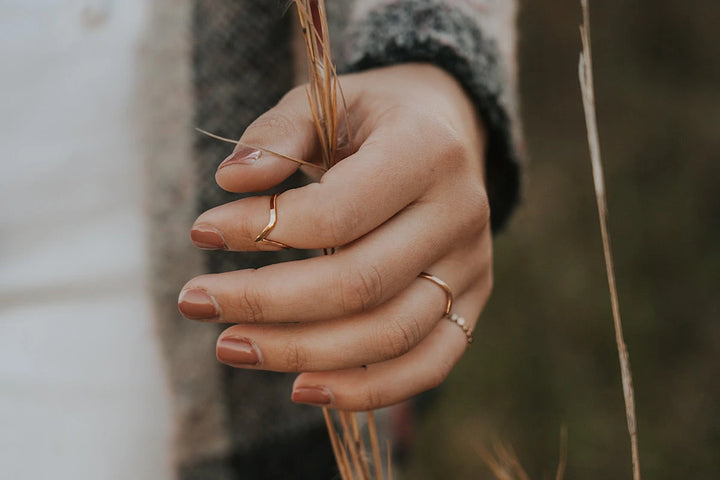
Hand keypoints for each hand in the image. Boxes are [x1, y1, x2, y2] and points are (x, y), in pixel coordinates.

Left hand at [178, 63, 492, 410]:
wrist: (448, 134)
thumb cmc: (375, 119)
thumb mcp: (326, 101)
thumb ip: (278, 134)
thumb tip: (233, 183)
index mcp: (426, 152)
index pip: (337, 213)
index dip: (263, 231)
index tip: (203, 231)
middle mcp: (459, 215)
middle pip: (360, 284)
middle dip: (266, 302)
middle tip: (195, 301)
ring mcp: (472, 267)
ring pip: (389, 335)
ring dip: (302, 353)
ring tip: (230, 346)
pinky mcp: (471, 303)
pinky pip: (428, 363)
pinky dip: (367, 389)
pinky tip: (304, 388)